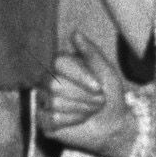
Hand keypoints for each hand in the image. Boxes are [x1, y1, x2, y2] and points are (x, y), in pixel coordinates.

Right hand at [40, 32, 136, 156]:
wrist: (113, 123)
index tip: (98, 86)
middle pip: (54, 84)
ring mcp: (43, 100)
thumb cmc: (110, 95)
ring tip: (90, 109)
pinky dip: (71, 121)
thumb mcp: (107, 72)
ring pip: (54, 102)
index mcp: (61, 64)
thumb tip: (75, 33)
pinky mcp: (42, 120)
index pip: (58, 62)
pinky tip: (80, 119)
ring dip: (80, 108)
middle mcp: (48, 80)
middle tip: (98, 101)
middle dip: (82, 95)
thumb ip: (91, 53)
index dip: (79, 75)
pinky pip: (51, 119)